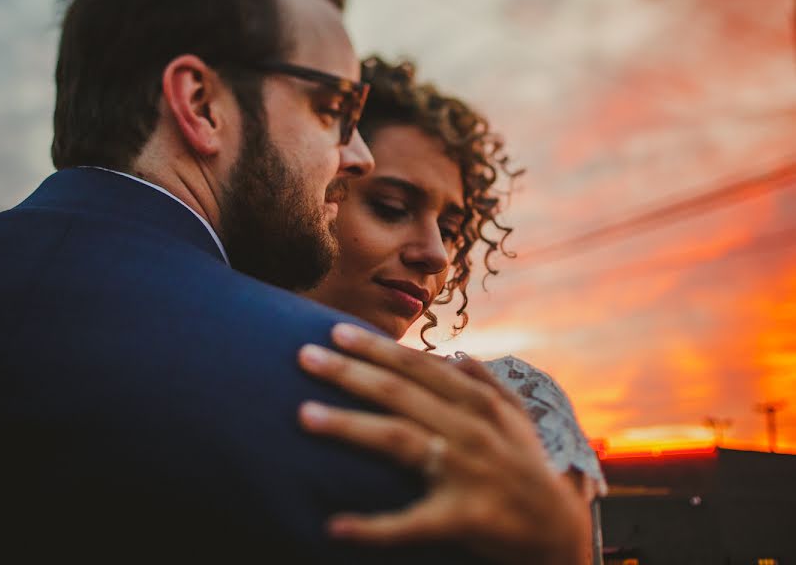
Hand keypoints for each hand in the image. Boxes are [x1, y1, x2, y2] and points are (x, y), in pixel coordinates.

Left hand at [298, 323, 589, 564]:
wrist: (558, 530)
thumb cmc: (528, 465)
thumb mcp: (517, 416)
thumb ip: (486, 381)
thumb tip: (456, 353)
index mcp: (478, 403)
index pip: (418, 367)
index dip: (376, 347)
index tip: (335, 330)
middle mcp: (470, 430)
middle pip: (398, 394)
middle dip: (349, 372)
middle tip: (304, 355)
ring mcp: (464, 472)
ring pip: (397, 440)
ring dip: (348, 426)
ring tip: (304, 415)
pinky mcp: (461, 518)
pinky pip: (411, 524)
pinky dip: (373, 526)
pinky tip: (334, 527)